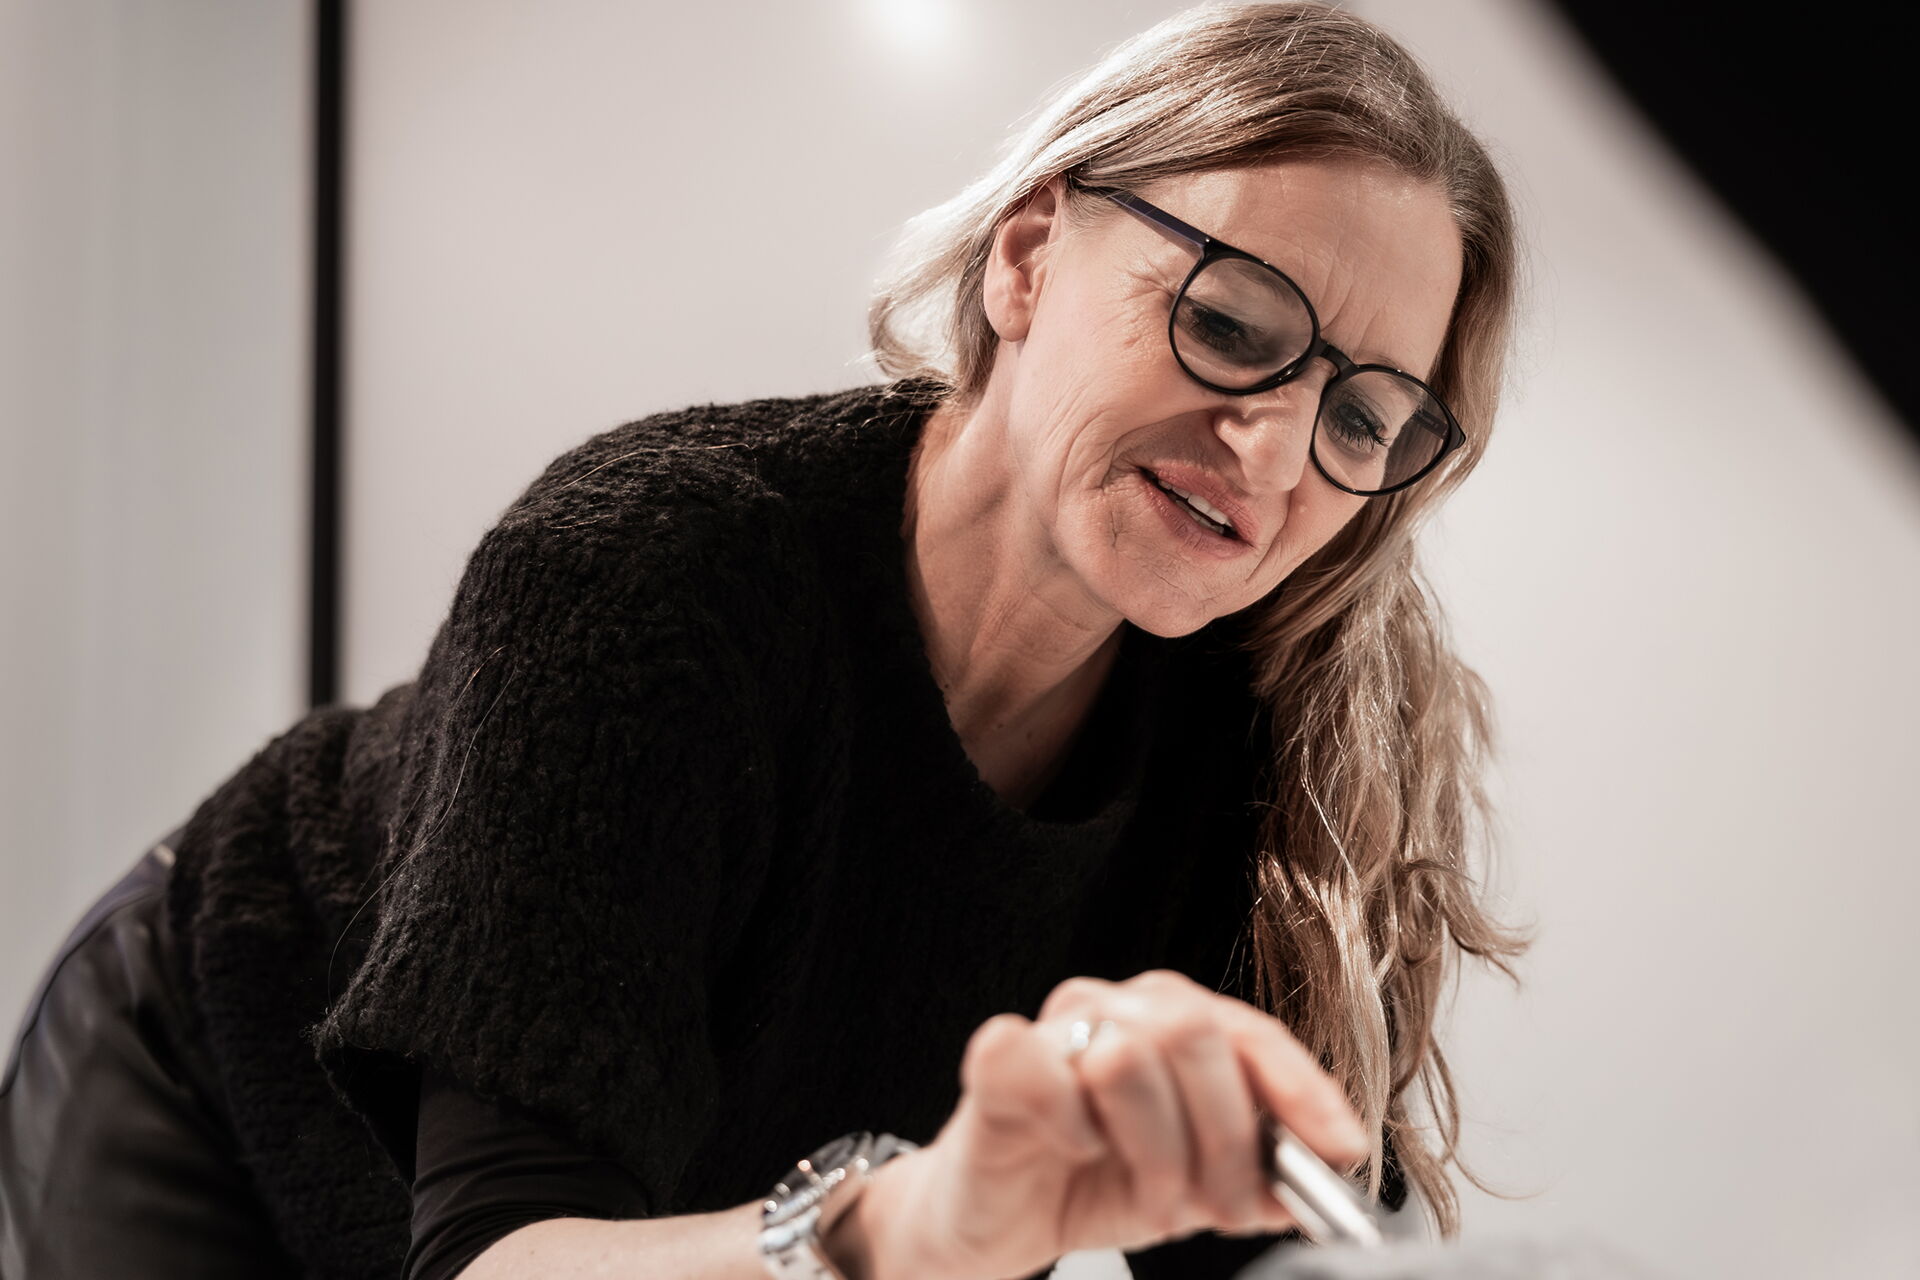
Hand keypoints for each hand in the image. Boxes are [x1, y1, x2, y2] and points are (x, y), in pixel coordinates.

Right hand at [868, 970, 1371, 1279]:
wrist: (998, 1220)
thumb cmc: (1091, 1184)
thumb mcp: (1196, 1184)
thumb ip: (1258, 1172)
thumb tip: (1318, 1174)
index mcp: (1175, 1021)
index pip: (1252, 1032)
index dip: (1301, 1090)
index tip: (1336, 1150)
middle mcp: (1118, 1007)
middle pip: (1195, 1035)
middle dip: (1226, 1137)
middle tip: (1223, 1205)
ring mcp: (1055, 1026)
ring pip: (1130, 1058)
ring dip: (1156, 1152)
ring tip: (1154, 1199)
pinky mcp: (997, 1058)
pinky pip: (1049, 1073)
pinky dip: (1076, 1127)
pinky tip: (1077, 1151)